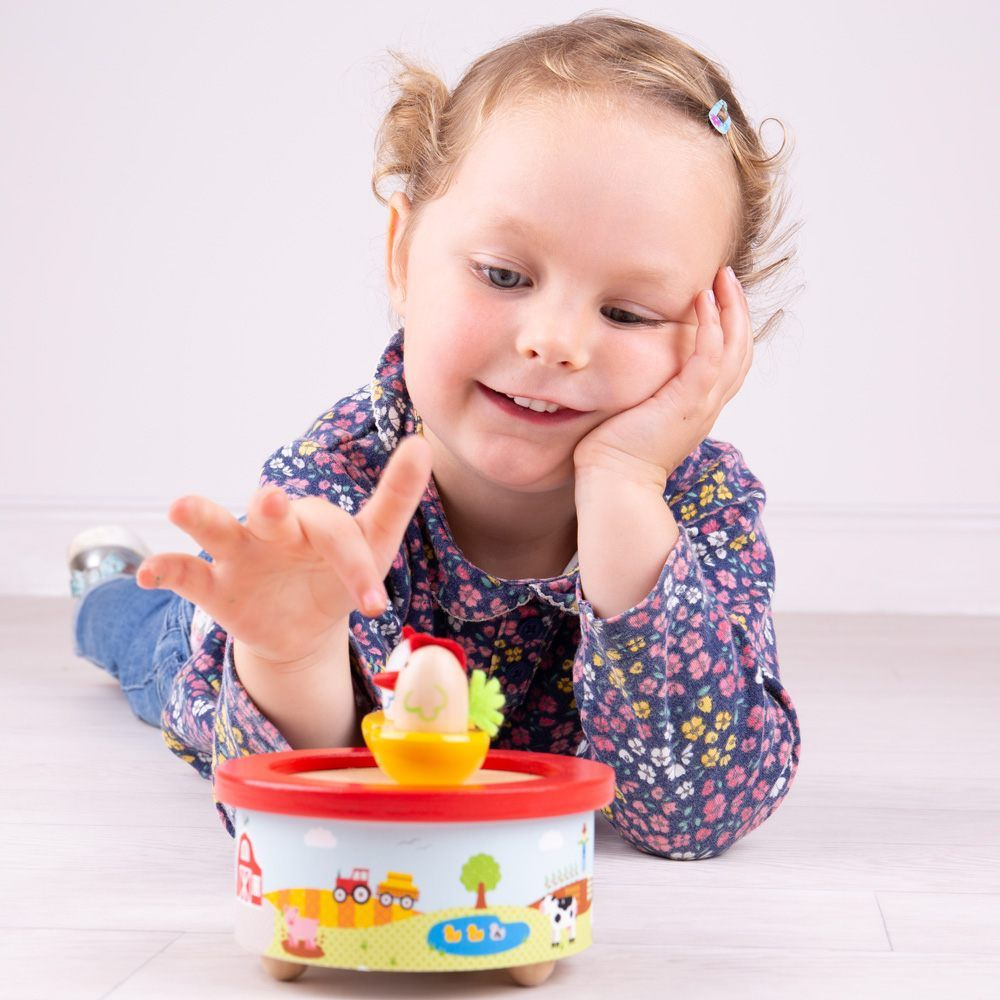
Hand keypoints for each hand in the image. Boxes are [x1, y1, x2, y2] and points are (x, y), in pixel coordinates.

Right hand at [136, 434, 432, 666]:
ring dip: (202, 517)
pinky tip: (147, 574)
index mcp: (317, 521)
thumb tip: (423, 444)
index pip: (337, 535)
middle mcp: (275, 528)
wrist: (302, 625)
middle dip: (270, 508)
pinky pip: (185, 573)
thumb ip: (394, 499)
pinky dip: (164, 569)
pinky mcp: (213, 584)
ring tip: (180, 506)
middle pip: (270, 512)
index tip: (376, 606)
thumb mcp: (372, 546)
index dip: (356, 568)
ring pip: (218, 529)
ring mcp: (240, 553)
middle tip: (271, 501)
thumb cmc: (338, 576)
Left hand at [572, 265, 753, 486]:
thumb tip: (628, 370)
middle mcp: (708, 405)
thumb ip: (644, 389)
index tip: (718, 297)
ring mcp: (702, 404)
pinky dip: (711, 326)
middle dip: (738, 310)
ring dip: (731, 310)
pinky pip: (709, 357)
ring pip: (734, 349)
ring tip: (722, 279)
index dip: (730, 328)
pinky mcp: (688, 403)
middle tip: (727, 278)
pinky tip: (701, 301)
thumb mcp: (637, 413)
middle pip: (741, 350)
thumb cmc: (614, 452)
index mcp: (699, 407)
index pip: (728, 362)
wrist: (614, 482)